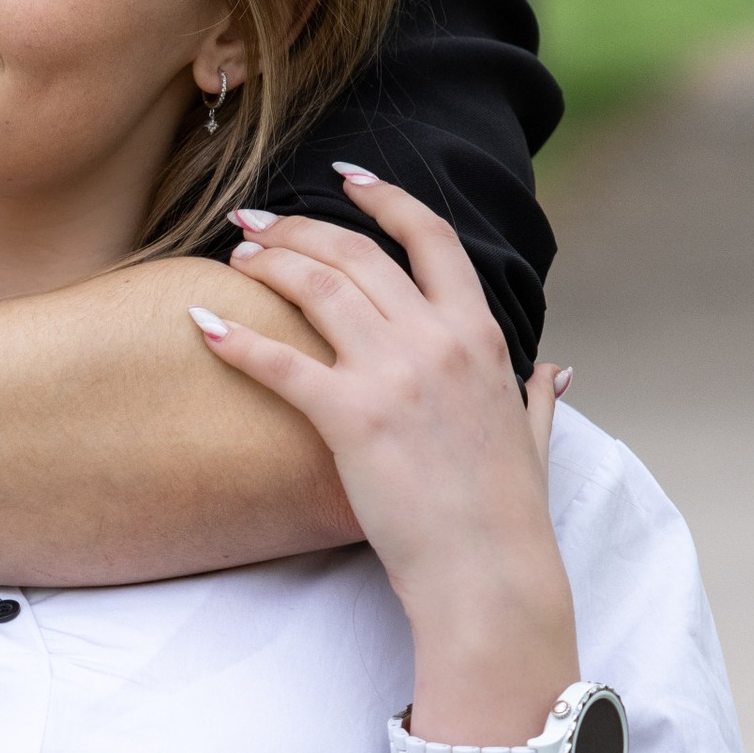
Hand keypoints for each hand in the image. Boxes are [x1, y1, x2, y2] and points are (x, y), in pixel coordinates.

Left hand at [188, 168, 575, 731]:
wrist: (488, 574)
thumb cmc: (507, 513)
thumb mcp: (534, 439)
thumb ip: (536, 394)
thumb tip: (551, 370)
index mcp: (479, 334)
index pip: (430, 237)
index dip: (384, 198)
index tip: (345, 179)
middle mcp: (437, 340)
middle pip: (355, 253)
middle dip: (298, 227)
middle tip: (255, 221)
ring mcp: (394, 375)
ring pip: (316, 287)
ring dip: (267, 262)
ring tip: (234, 257)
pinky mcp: (351, 419)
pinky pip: (280, 362)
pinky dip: (235, 338)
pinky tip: (202, 324)